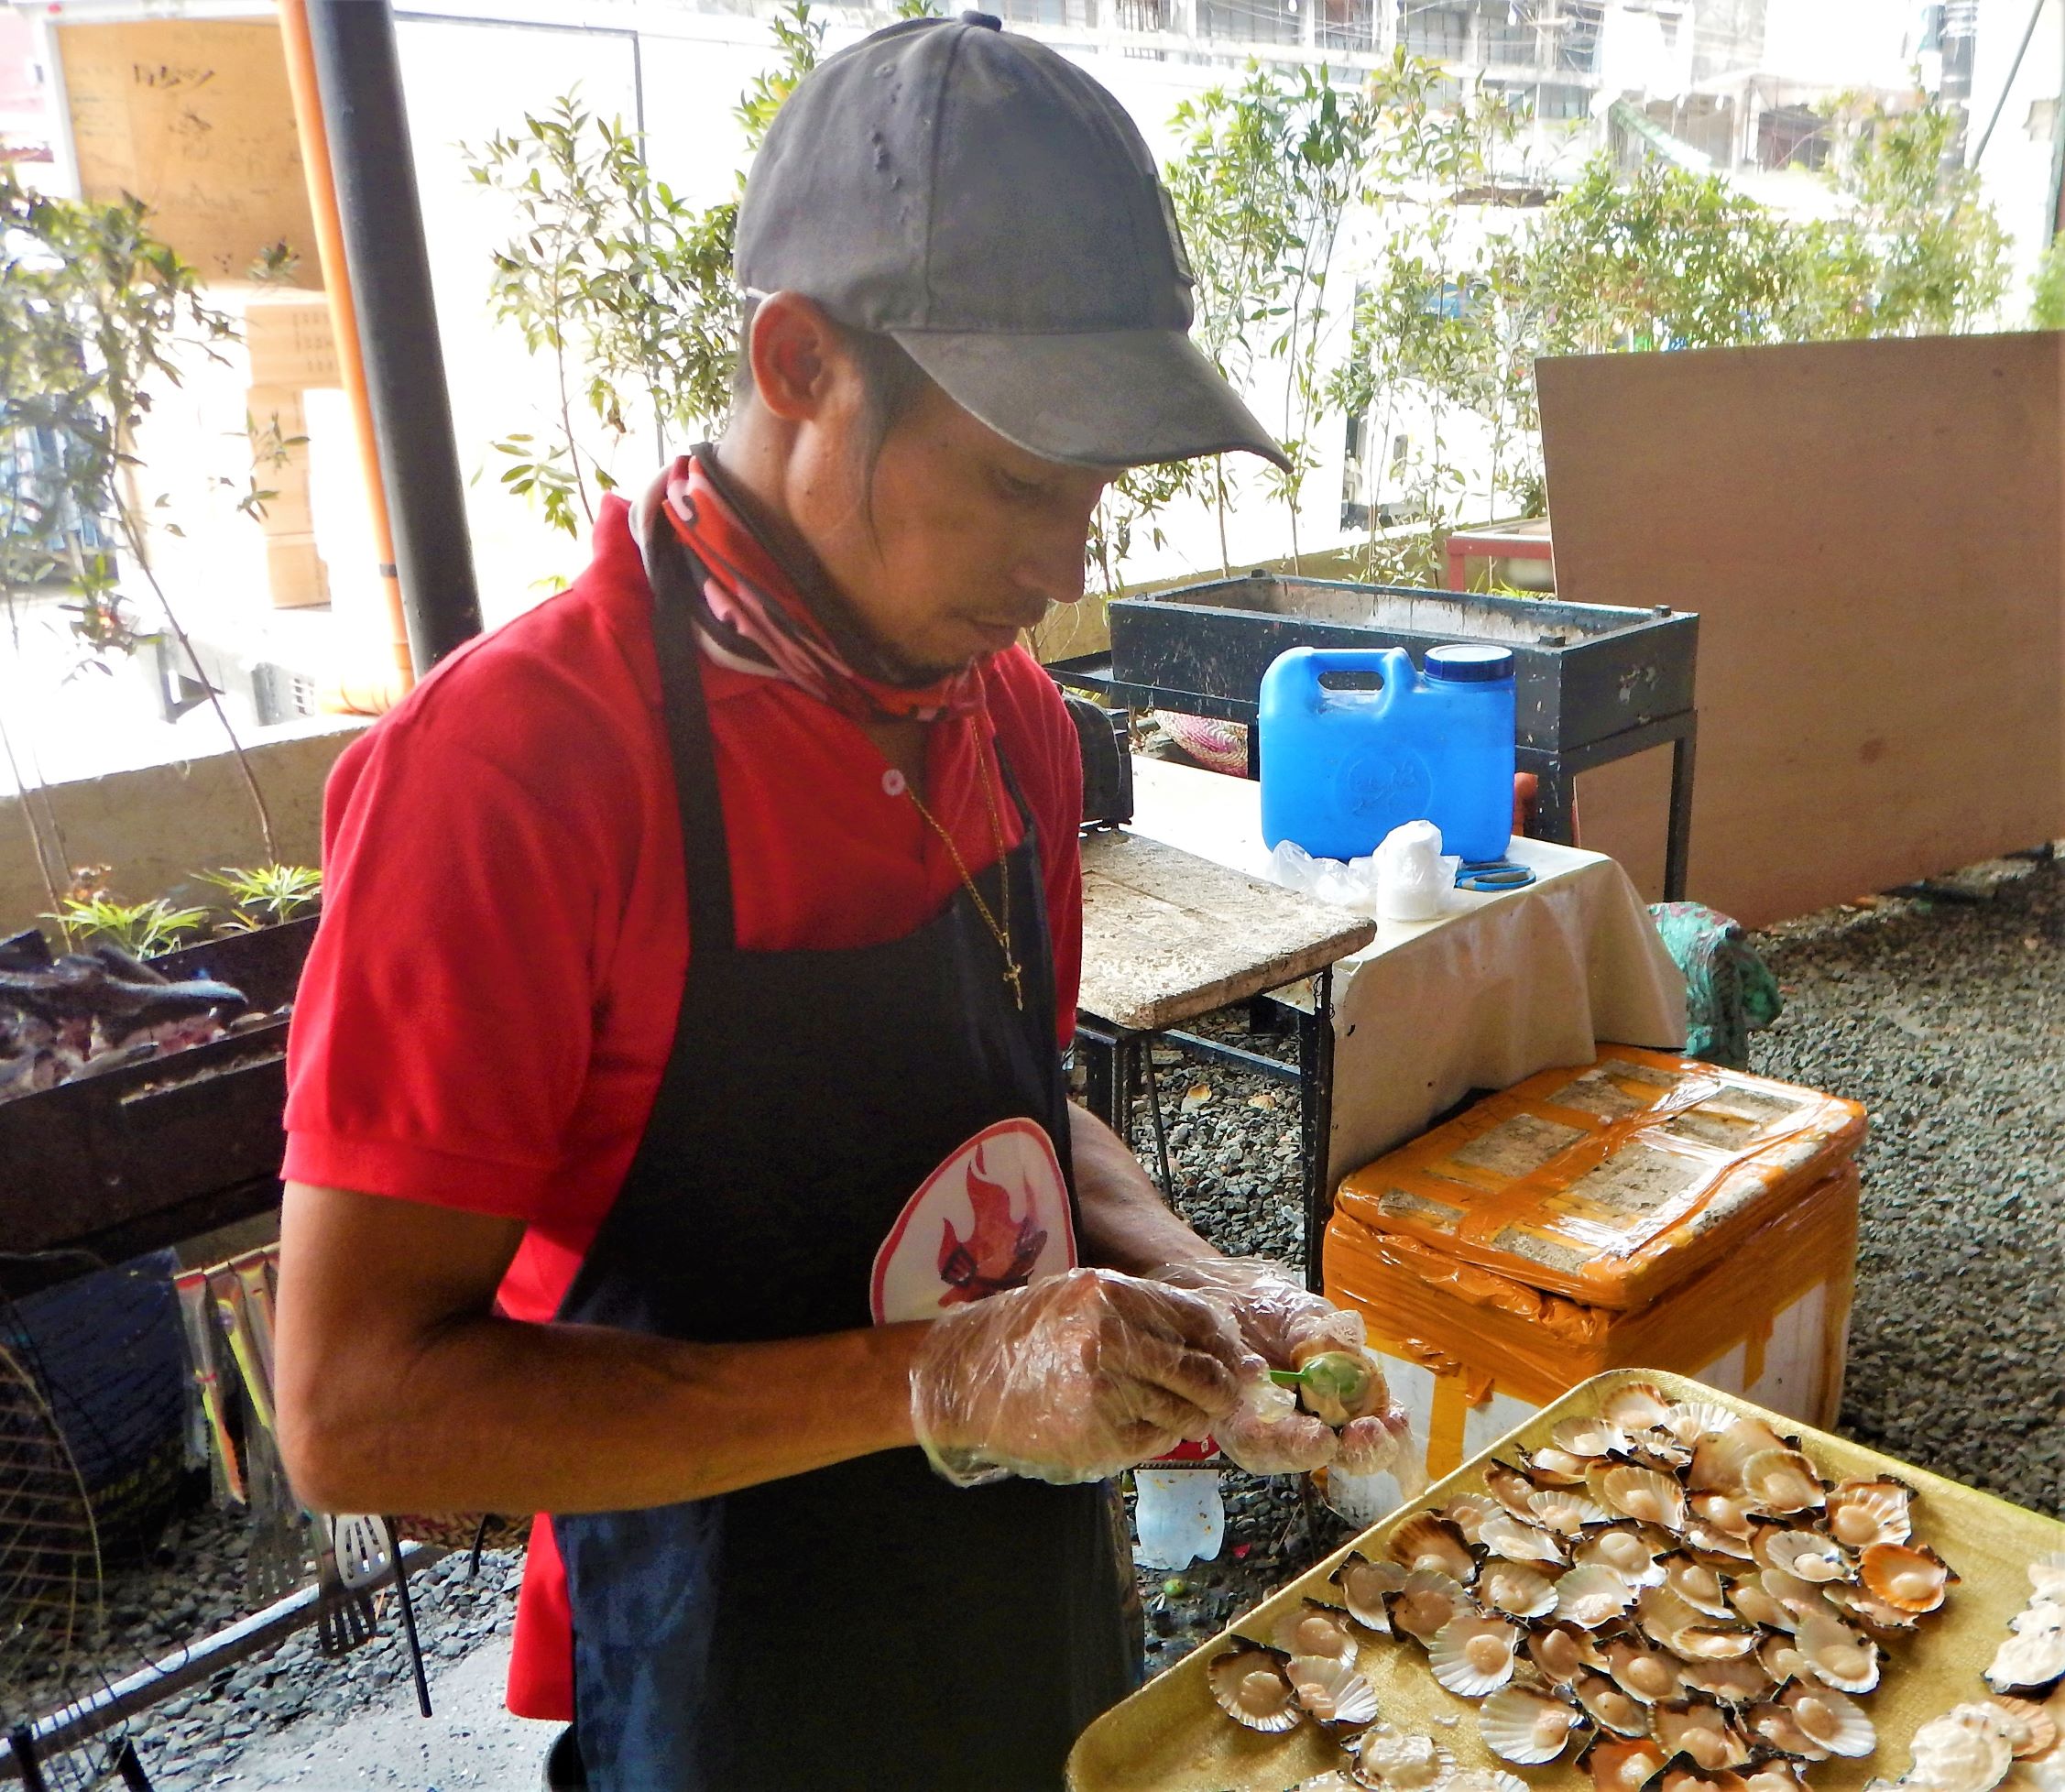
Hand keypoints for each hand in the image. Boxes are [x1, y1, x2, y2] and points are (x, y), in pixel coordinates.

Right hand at [909, 1267, 1254, 1487]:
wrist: (962, 1375)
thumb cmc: (1027, 1334)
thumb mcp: (1081, 1298)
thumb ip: (1145, 1315)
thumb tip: (1219, 1345)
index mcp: (1110, 1296)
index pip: (1199, 1320)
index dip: (1225, 1344)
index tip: (1232, 1359)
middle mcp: (1110, 1340)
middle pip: (1201, 1372)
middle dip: (1222, 1390)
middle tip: (1223, 1397)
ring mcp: (1103, 1391)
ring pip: (1183, 1412)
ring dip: (1194, 1418)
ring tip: (1186, 1416)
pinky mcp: (1095, 1435)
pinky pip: (1153, 1441)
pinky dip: (1160, 1437)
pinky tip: (1143, 1426)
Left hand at [1150, 1257, 1413, 1479]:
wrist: (1217, 1299)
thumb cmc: (1271, 1307)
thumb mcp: (1302, 1312)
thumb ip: (1325, 1332)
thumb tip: (1349, 1345)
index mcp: (1350, 1392)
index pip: (1380, 1422)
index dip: (1391, 1430)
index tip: (1392, 1421)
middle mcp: (1320, 1420)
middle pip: (1348, 1453)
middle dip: (1361, 1451)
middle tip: (1361, 1434)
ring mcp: (1279, 1431)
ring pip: (1298, 1455)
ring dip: (1310, 1449)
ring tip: (1319, 1438)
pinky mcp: (1240, 1430)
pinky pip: (1254, 1444)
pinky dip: (1264, 1435)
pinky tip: (1269, 1413)